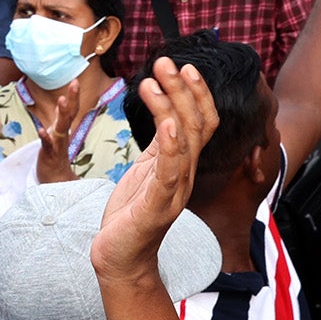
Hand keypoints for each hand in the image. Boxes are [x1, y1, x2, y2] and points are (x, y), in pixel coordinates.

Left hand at [90, 57, 213, 282]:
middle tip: (165, 60)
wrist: (119, 258)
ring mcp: (173, 191)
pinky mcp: (157, 205)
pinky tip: (168, 123)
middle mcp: (183, 175)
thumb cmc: (130, 215)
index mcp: (180, 166)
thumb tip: (166, 115)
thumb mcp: (145, 172)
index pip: (201, 124)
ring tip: (153, 79)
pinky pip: (169, 171)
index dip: (197, 94)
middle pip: (194, 125)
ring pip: (184, 141)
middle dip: (182, 89)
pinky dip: (171, 145)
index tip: (184, 66)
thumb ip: (159, 147)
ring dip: (171, 106)